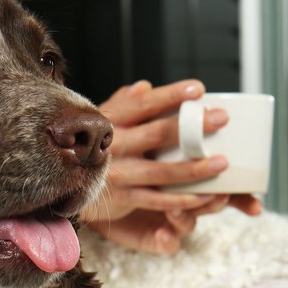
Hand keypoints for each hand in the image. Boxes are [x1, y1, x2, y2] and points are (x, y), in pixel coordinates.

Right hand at [82, 80, 262, 254]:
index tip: (198, 89)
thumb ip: (123, 104)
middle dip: (192, 127)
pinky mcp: (125, 198)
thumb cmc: (93, 147)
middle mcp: (114, 146)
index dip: (171, 96)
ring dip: (194, 168)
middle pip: (157, 134)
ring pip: (162, 171)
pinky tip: (206, 196)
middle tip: (221, 119)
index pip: (144, 104)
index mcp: (111, 122)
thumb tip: (145, 87)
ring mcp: (119, 174)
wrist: (65, 184)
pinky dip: (183, 200)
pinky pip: (158, 200)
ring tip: (222, 162)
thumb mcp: (100, 122)